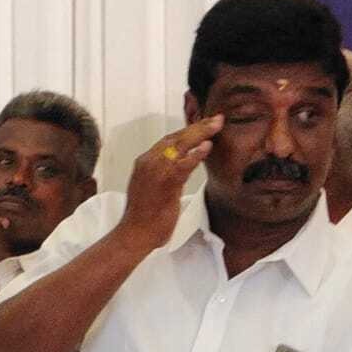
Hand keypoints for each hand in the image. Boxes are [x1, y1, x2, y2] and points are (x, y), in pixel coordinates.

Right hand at [117, 115, 219, 249]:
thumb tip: (183, 165)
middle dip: (197, 126)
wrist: (135, 232)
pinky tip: (208, 146)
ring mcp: (156, 170)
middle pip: (175, 137)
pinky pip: (183, 163)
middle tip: (216, 118)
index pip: (168, 140)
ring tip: (216, 125)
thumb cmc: (144, 216)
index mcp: (145, 161)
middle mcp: (148, 161)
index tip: (203, 124)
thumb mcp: (152, 187)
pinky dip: (196, 154)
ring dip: (200, 133)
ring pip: (180, 145)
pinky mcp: (165, 182)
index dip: (187, 130)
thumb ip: (165, 173)